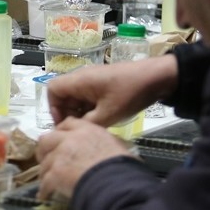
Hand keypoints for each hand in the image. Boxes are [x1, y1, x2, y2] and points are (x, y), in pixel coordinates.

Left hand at [36, 117, 134, 201]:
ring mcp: (60, 155)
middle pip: (47, 139)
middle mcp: (70, 139)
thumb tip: (102, 151)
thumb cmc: (123, 167)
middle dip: (45, 149)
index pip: (68, 123)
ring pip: (44, 162)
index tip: (59, 139)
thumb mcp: (116, 146)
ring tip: (46, 181)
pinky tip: (45, 195)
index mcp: (87, 130)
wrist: (117, 184)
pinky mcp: (55, 173)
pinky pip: (44, 182)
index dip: (60, 131)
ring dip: (45, 172)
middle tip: (47, 159)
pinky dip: (44, 189)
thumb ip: (102, 143)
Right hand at [47, 54, 177, 126]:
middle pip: (63, 95)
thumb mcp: (108, 114)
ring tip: (92, 127)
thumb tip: (74, 131)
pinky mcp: (103, 84)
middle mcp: (82, 77)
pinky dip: (90, 109)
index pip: (52, 90)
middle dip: (68, 113)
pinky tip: (102, 120)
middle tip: (80, 130)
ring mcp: (93, 80)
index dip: (54, 108)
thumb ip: (87, 124)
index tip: (65, 124)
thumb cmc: (130, 93)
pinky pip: (88, 97)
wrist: (157, 77)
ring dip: (80, 112)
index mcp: (79, 80)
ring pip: (76, 97)